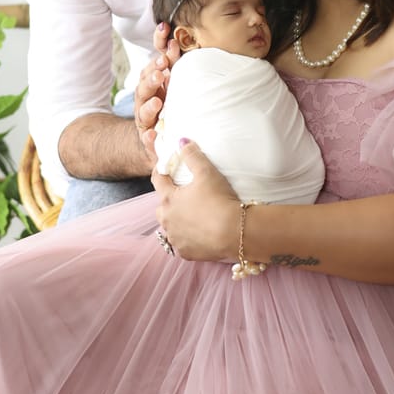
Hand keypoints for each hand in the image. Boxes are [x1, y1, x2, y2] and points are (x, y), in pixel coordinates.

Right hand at [134, 22, 181, 153]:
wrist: (157, 137)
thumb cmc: (168, 105)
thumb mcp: (172, 83)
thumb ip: (173, 65)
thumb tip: (175, 42)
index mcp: (153, 84)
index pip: (151, 67)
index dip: (157, 53)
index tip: (168, 42)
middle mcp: (146, 100)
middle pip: (144, 87)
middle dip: (151, 78)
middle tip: (160, 69)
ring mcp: (146, 119)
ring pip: (143, 111)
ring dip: (150, 105)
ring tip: (158, 101)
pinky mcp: (149, 140)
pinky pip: (148, 140)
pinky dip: (149, 137)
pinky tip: (153, 134)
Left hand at [152, 140, 239, 261]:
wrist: (235, 233)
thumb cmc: (219, 200)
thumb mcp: (207, 172)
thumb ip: (192, 155)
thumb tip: (181, 141)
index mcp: (168, 199)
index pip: (157, 180)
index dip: (161, 170)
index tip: (166, 167)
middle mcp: (167, 220)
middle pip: (162, 206)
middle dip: (169, 199)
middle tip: (184, 194)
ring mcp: (175, 239)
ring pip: (170, 227)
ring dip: (177, 220)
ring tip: (193, 214)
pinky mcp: (186, 253)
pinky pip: (181, 243)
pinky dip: (187, 237)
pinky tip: (199, 232)